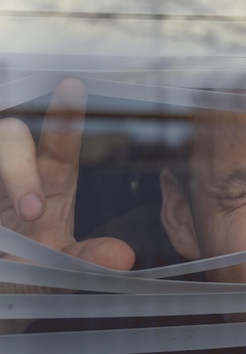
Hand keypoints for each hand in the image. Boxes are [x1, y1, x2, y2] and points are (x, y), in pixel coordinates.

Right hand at [0, 78, 134, 295]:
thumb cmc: (27, 269)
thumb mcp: (57, 267)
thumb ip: (88, 260)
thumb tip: (125, 258)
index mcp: (50, 182)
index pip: (60, 145)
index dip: (66, 117)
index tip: (72, 85)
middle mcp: (17, 170)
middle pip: (13, 137)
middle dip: (19, 169)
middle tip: (32, 211)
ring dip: (10, 174)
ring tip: (24, 214)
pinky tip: (1, 220)